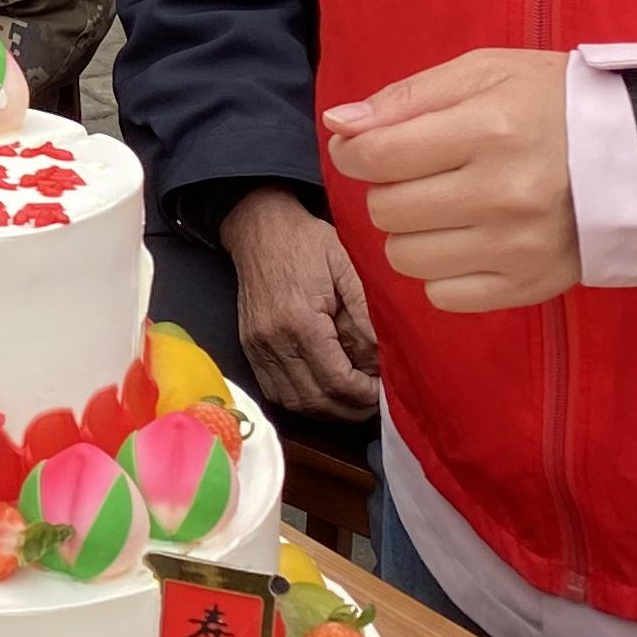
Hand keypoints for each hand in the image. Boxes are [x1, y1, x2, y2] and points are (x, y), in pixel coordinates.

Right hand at [221, 186, 379, 415]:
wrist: (259, 227)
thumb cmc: (306, 241)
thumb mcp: (347, 266)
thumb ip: (366, 314)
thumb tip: (383, 358)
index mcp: (300, 321)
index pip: (337, 380)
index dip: (365, 394)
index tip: (385, 390)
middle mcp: (273, 341)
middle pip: (316, 400)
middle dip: (351, 408)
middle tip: (375, 400)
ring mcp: (257, 348)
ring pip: (295, 403)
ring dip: (328, 409)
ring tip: (354, 398)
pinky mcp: (250, 348)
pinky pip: (277, 392)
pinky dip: (304, 401)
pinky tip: (324, 390)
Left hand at [323, 50, 577, 313]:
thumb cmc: (554, 102)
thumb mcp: (486, 71)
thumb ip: (407, 97)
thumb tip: (338, 125)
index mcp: (489, 130)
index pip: (376, 156)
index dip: (355, 152)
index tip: (368, 148)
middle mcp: (502, 194)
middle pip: (386, 210)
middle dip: (389, 189)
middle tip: (424, 174)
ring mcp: (517, 247)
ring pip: (406, 257)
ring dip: (412, 231)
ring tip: (447, 207)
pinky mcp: (530, 286)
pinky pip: (443, 295)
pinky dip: (443, 270)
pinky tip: (470, 240)